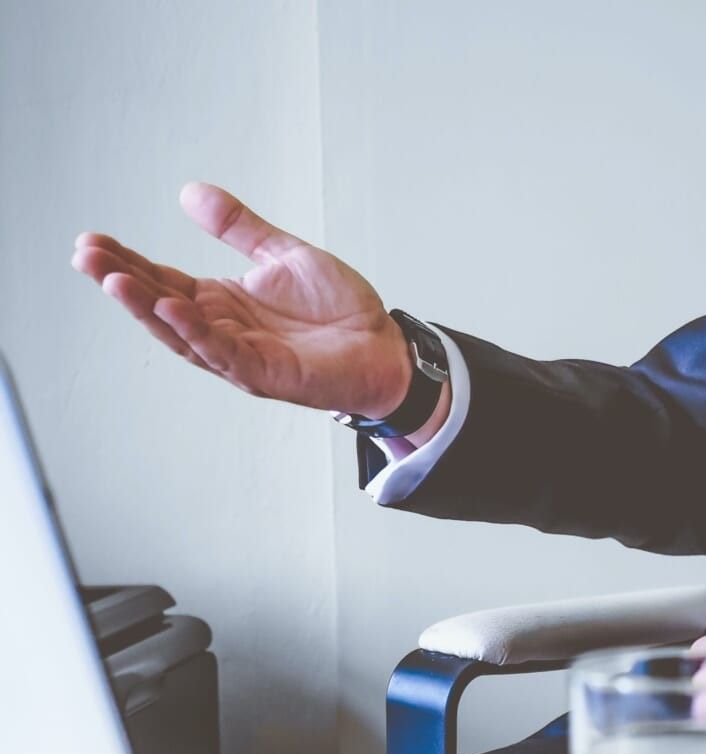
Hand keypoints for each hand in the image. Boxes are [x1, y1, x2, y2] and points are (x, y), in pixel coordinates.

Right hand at [71, 183, 411, 417]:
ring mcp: (240, 355)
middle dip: (121, 282)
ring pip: (181, 333)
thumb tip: (190, 192)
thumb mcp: (284, 255)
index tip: (91, 240)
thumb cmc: (339, 310)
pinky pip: (223, 352)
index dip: (126, 262)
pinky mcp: (265, 373)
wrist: (385, 346)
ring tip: (113, 280)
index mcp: (222, 302)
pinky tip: (173, 308)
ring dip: (146, 308)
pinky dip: (196, 332)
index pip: (161, 279)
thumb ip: (239, 228)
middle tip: (85, 256)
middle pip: (160, 305)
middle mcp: (221, 330)